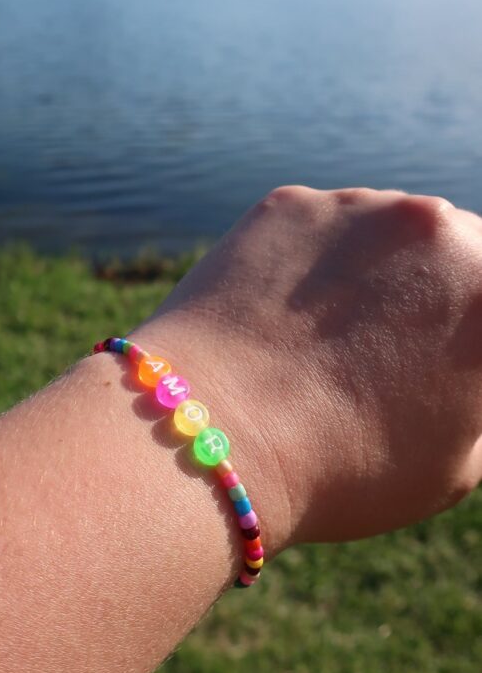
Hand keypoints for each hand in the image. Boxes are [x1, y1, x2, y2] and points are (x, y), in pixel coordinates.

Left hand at [136, 187, 481, 552]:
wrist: (217, 433)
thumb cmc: (346, 468)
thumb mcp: (459, 464)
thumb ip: (479, 400)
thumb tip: (459, 369)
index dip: (465, 335)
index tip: (442, 361)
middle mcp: (438, 229)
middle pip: (459, 249)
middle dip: (440, 290)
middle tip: (396, 348)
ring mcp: (357, 206)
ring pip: (388, 230)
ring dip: (380, 268)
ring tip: (329, 337)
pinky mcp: (290, 203)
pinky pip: (321, 227)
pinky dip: (314, 262)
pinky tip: (284, 316)